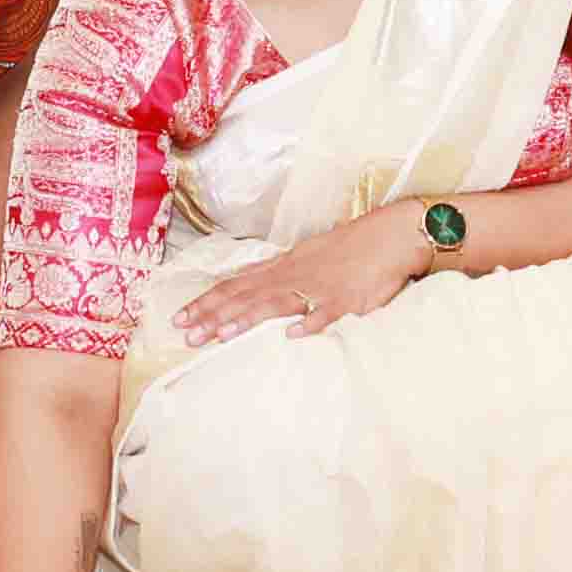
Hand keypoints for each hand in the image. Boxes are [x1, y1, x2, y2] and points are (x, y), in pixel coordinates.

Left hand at [176, 204, 436, 348]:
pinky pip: (325, 312)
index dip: (207, 301)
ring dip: (246, 320)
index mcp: (283, 267)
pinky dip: (309, 323)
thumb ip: (280, 274)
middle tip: (185, 334)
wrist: (390, 235)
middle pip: (246, 296)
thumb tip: (253, 283)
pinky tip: (293, 336)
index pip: (236, 285)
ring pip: (275, 303)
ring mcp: (317, 287)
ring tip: (220, 336)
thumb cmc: (350, 248)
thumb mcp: (307, 256)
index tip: (180, 316)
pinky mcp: (345, 299)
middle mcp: (292, 275)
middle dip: (213, 316)